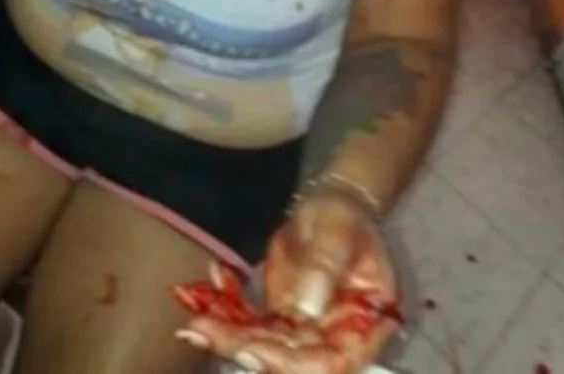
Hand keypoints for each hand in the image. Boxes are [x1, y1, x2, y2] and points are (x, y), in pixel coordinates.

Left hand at [178, 189, 400, 373]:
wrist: (330, 205)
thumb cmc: (344, 217)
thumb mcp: (338, 234)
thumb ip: (326, 269)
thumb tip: (308, 309)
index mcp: (367, 321)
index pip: (337, 360)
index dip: (298, 363)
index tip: (256, 349)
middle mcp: (338, 336)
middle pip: (295, 359)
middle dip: (250, 350)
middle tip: (207, 332)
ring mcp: (307, 330)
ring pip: (267, 348)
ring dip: (230, 339)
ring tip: (196, 325)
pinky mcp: (282, 319)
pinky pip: (252, 329)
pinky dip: (226, 323)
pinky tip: (199, 314)